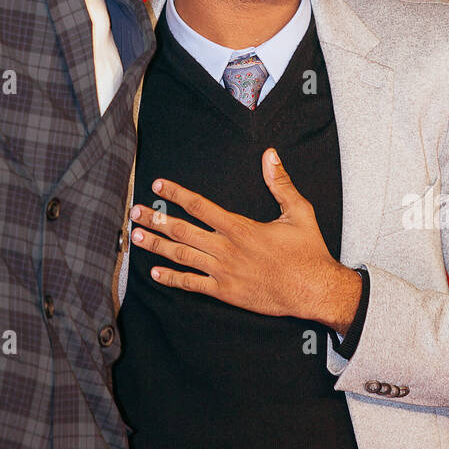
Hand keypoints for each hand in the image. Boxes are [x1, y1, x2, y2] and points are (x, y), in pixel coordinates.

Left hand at [129, 148, 361, 330]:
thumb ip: (280, 183)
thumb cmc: (307, 251)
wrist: (314, 290)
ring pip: (182, 256)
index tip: (158, 186)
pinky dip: (172, 278)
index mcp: (240, 227)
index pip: (199, 206)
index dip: (176, 194)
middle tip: (134, 212)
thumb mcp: (299, 211)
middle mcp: (226, 249)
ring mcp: (223, 272)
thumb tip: (270, 155)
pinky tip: (155, 272)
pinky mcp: (226, 293)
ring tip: (136, 237)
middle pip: (182, 231)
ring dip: (156, 246)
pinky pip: (193, 284)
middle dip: (156, 219)